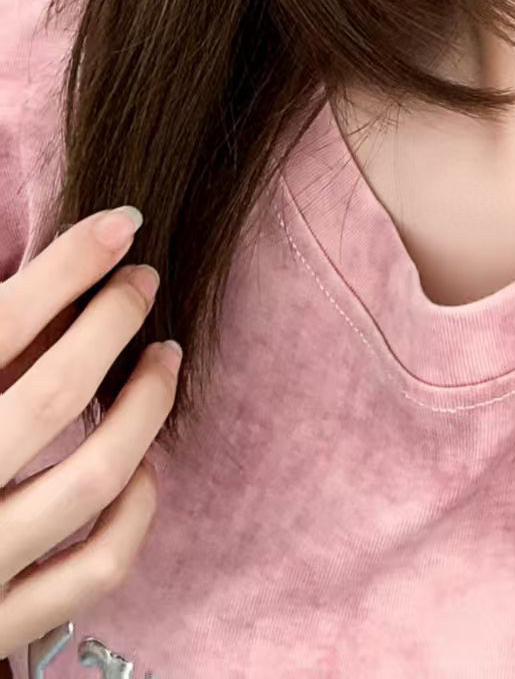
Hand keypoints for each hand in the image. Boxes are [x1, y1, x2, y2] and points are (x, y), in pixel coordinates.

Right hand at [0, 209, 180, 657]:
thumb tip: (54, 283)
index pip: (1, 327)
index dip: (70, 265)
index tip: (122, 224)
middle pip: (54, 393)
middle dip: (112, 321)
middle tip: (143, 282)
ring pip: (95, 477)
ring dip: (145, 405)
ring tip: (164, 357)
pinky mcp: (1, 625)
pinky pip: (98, 567)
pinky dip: (136, 510)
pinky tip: (142, 465)